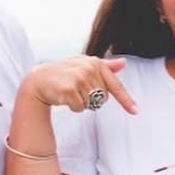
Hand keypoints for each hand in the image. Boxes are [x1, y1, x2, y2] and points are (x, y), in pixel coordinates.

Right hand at [21, 56, 137, 114]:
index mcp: (95, 63)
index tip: (136, 111)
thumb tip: (123, 63)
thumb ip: (104, 66)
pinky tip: (64, 98)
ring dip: (82, 103)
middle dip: (92, 99)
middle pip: (103, 98)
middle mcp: (88, 68)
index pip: (115, 85)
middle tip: (77, 90)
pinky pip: (80, 108)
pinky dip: (73, 107)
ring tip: (70, 92)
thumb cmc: (63, 72)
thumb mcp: (84, 65)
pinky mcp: (69, 90)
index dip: (126, 100)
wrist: (38, 79)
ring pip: (92, 104)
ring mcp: (79, 79)